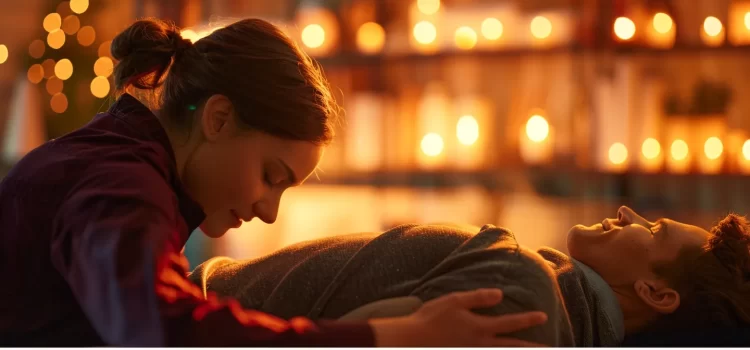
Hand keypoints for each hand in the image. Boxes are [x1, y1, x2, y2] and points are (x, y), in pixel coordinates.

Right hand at [370, 289, 547, 346]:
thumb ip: (479, 298)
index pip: (510, 323)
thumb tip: (501, 295)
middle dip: (531, 348)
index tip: (543, 316)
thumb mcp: (455, 301)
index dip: (528, 319)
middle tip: (549, 348)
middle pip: (513, 348)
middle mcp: (480, 344)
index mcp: (480, 327)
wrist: (411, 341)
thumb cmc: (430, 318)